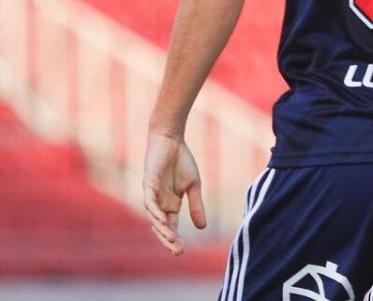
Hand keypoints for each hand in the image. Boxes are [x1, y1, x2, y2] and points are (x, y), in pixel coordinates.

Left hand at [143, 131, 206, 254]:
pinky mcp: (148, 185)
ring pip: (154, 218)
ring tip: (172, 239)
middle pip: (161, 227)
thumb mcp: (193, 186)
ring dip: (161, 229)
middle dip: (168, 240)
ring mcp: (152, 195)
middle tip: (177, 251)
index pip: (170, 227)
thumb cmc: (182, 161)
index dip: (174, 239)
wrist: (172, 140)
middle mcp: (159, 203)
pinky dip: (155, 212)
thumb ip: (196, 206)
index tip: (181, 252)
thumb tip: (202, 227)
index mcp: (170, 205)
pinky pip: (150, 202)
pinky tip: (162, 220)